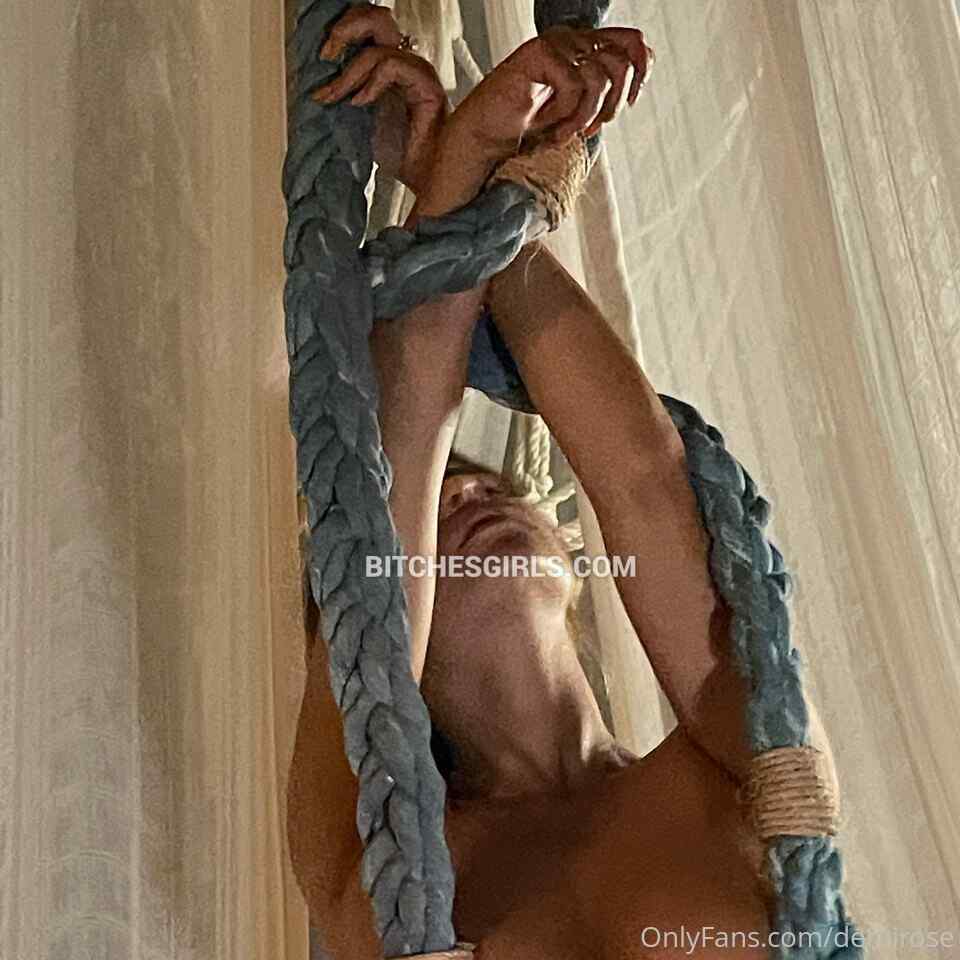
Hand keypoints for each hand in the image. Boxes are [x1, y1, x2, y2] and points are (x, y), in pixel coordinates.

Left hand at [313, 3, 448, 193]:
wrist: (422, 175)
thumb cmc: (397, 152)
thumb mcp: (357, 119)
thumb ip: (342, 96)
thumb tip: (312, 88)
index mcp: (386, 65)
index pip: (365, 27)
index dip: (341, 32)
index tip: (320, 60)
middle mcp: (402, 62)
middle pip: (376, 18)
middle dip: (344, 31)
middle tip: (326, 56)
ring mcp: (415, 70)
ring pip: (378, 44)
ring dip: (349, 71)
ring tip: (335, 96)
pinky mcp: (425, 83)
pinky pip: (392, 65)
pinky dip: (371, 83)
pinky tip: (361, 103)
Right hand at [447, 25, 653, 160]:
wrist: (485, 142)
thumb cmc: (525, 130)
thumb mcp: (575, 113)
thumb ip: (601, 94)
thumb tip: (633, 88)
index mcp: (582, 48)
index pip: (634, 42)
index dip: (640, 73)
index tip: (625, 104)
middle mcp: (571, 39)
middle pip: (622, 62)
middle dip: (609, 107)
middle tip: (586, 128)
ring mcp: (554, 43)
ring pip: (600, 77)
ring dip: (583, 116)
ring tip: (561, 131)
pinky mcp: (538, 53)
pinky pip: (574, 84)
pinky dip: (564, 114)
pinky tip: (545, 123)